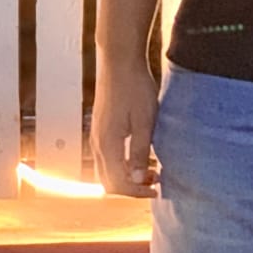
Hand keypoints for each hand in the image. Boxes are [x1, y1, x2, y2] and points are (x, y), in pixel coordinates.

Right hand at [91, 57, 160, 197]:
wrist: (120, 61)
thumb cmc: (135, 87)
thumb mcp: (144, 121)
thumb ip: (139, 151)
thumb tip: (136, 179)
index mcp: (107, 144)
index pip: (117, 183)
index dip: (136, 192)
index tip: (156, 190)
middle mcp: (97, 143)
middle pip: (108, 181)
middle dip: (131, 188)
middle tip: (155, 182)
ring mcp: (97, 135)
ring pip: (107, 169)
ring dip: (127, 175)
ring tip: (151, 169)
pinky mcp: (101, 127)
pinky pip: (107, 156)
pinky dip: (123, 163)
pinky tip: (141, 153)